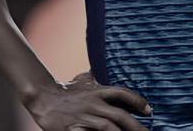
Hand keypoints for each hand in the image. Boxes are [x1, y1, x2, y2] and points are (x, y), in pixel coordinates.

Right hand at [24, 70, 151, 129]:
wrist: (43, 99)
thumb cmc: (66, 91)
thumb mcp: (84, 80)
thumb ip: (96, 76)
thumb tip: (102, 68)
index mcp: (98, 91)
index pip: (122, 93)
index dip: (137, 101)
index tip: (150, 110)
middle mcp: (93, 103)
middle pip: (119, 115)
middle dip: (136, 126)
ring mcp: (83, 118)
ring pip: (107, 128)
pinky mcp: (72, 130)